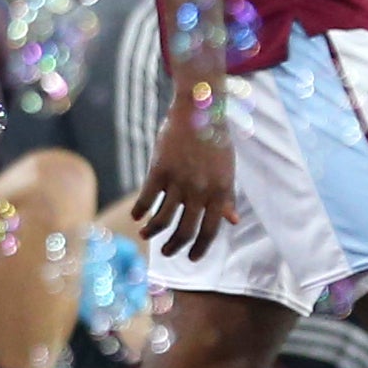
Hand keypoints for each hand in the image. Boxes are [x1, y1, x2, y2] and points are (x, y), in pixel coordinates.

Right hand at [130, 95, 235, 257]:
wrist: (199, 110)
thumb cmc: (215, 140)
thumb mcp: (228, 170)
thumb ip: (227, 197)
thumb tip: (231, 221)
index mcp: (220, 192)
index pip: (210, 230)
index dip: (200, 248)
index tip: (191, 257)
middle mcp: (200, 191)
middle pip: (186, 230)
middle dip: (174, 246)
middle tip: (167, 252)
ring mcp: (179, 181)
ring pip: (164, 218)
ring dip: (153, 232)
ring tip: (146, 235)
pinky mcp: (159, 170)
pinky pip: (147, 198)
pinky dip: (140, 210)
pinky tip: (136, 215)